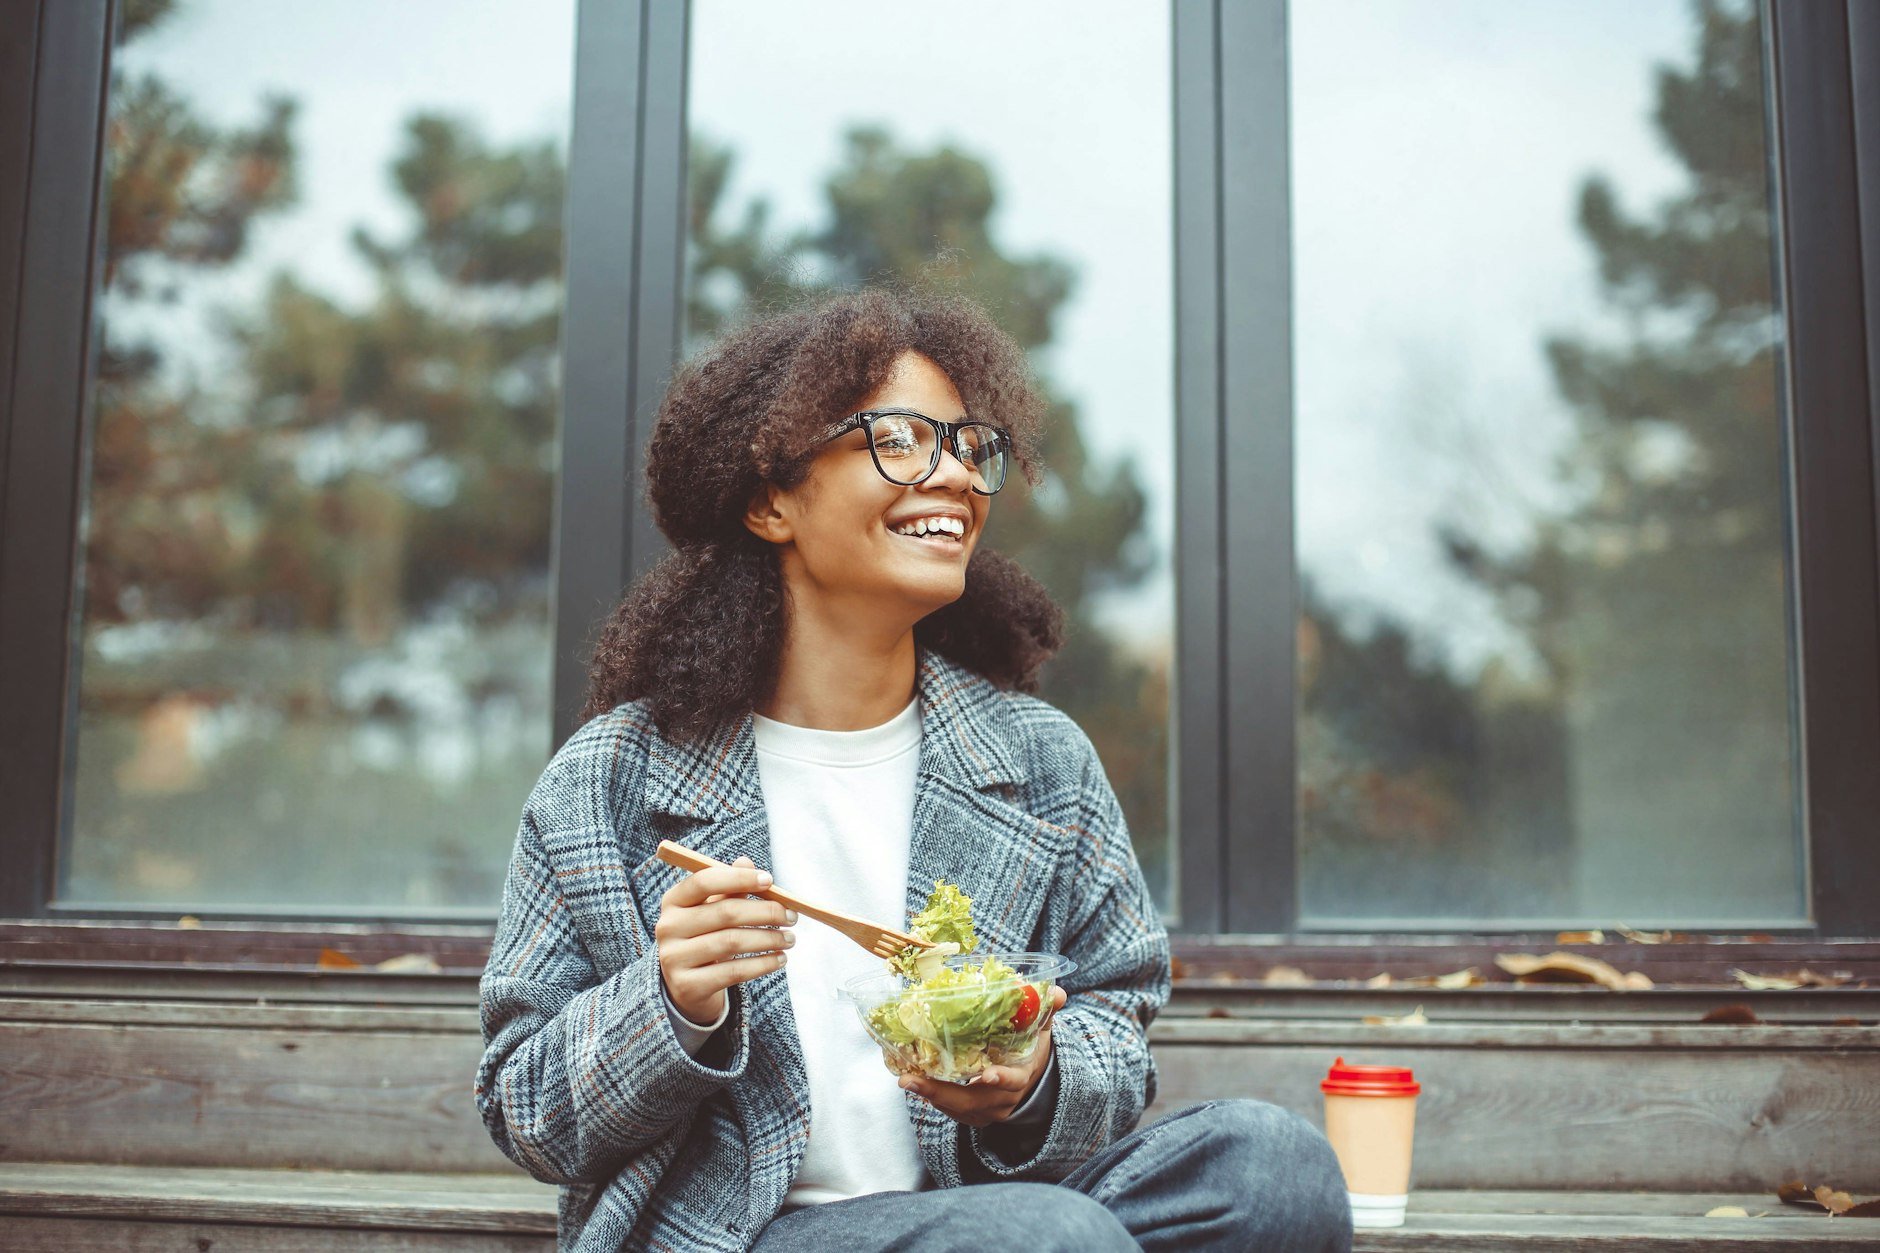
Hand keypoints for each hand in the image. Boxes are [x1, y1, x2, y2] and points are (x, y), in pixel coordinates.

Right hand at [655, 854, 795, 1024]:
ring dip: (769, 939)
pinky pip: (733, 971)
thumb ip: (730, 887)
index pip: (705, 881)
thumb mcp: (713, 910)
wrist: (687, 985)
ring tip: (789, 939)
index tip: (770, 880)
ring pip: (732, 942)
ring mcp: (674, 958)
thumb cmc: (706, 936)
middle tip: (792, 916)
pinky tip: (780, 959)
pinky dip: (763, 964)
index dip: (739, 878)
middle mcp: (668, 927)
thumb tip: (746, 861)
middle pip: (725, 912)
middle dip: (766, 912)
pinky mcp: (687, 986)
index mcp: (674, 901)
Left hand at [898, 986, 1068, 1126]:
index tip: (986, 1075)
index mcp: (1022, 1075)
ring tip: (907, 1080)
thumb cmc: (1032, 1049)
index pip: (1013, 1081)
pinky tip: (916, 1086)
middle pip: (974, 1101)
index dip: (1001, 1079)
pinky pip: (953, 1112)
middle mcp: (1005, 1099)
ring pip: (959, 1109)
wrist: (1034, 1080)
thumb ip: (1046, 1011)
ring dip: (931, 1096)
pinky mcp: (975, 1116)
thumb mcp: (1042, 1029)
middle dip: (942, 1093)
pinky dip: (935, 1100)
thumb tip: (1057, 992)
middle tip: (912, 1080)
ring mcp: (989, 1111)